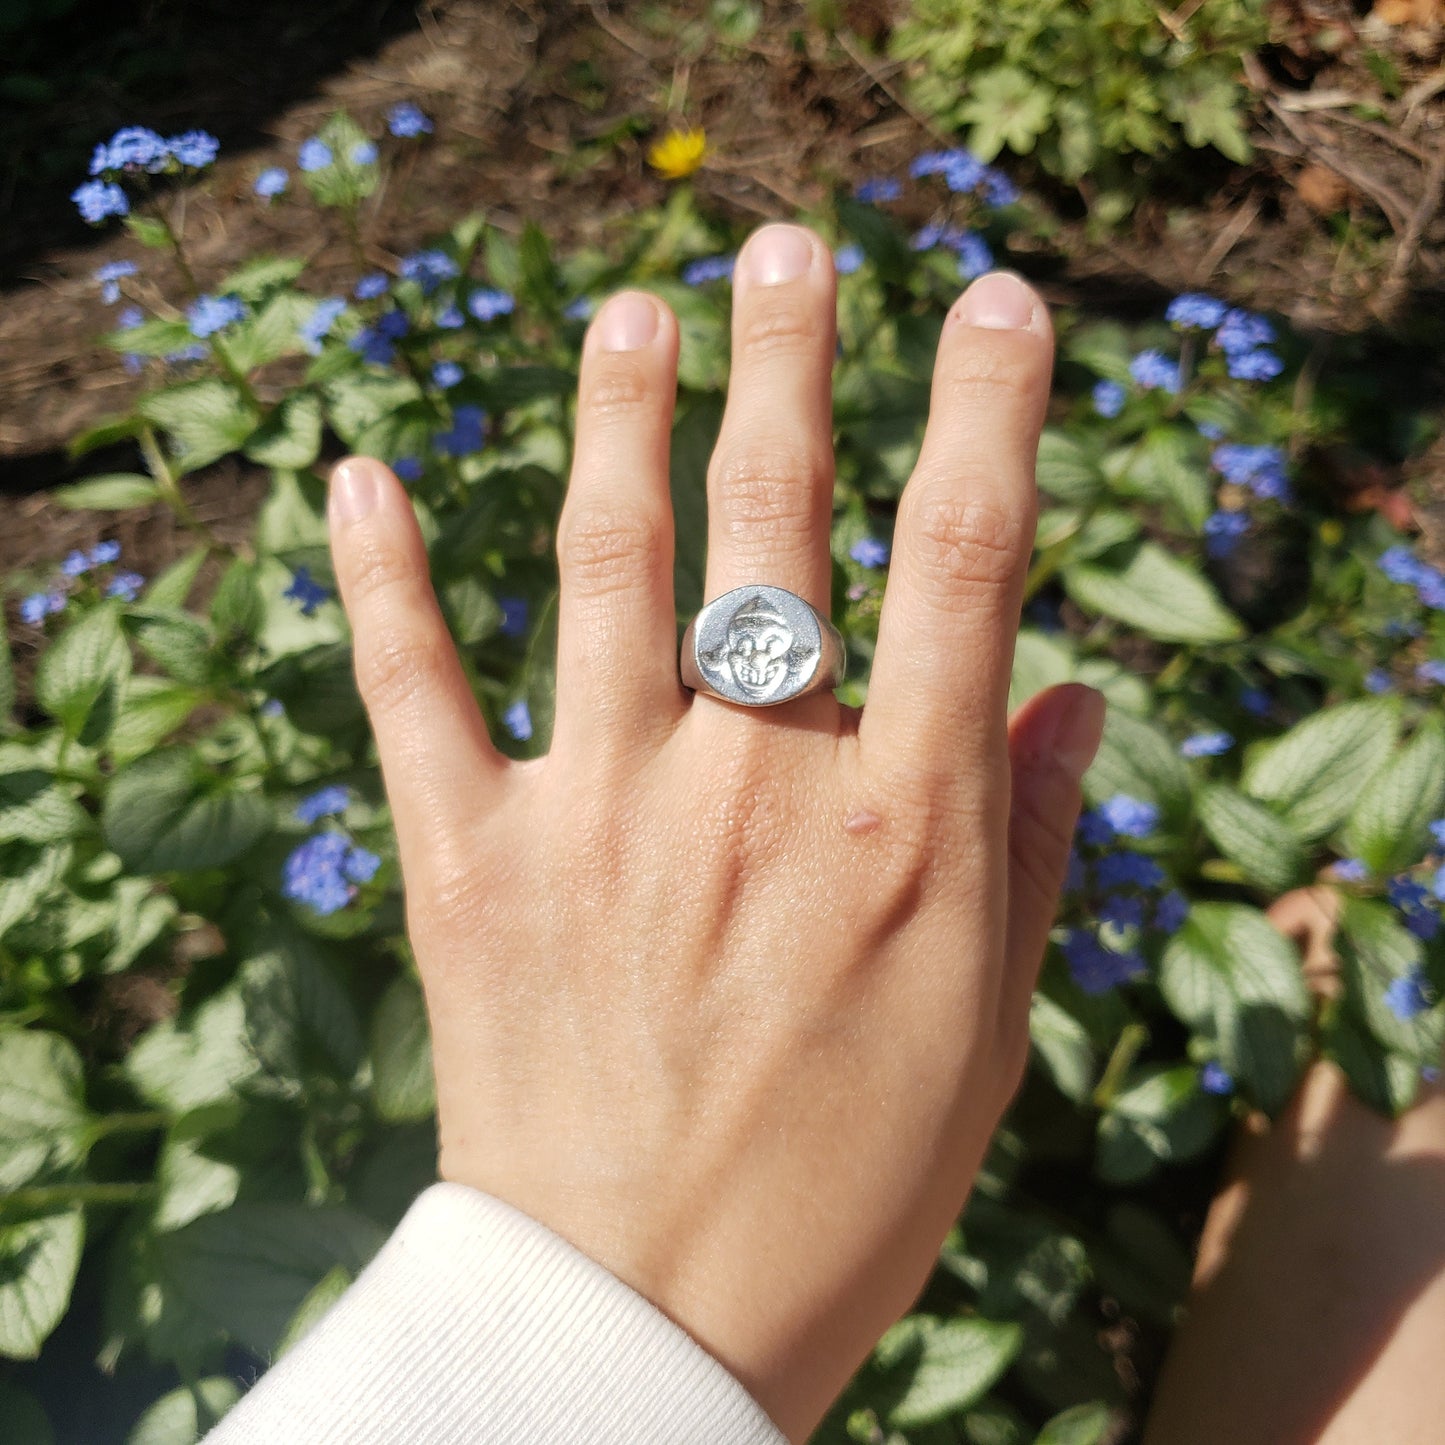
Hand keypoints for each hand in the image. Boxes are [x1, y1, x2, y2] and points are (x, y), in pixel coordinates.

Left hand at [326, 222, 1104, 1442]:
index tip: (998, 305)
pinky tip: (352, 471)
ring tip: (631, 311)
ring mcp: (601, 812)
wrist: (644, 1323)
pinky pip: (410, 689)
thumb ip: (1031, 842)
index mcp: (901, 822)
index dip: (990, 407)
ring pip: (605, 558)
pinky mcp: (472, 864)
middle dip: (791, 356)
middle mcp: (753, 785)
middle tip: (788, 246)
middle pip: (778, 514)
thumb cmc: (847, 1182)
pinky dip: (375, 575)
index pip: (966, 555)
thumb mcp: (986, 1027)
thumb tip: (1072, 692)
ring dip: (618, 414)